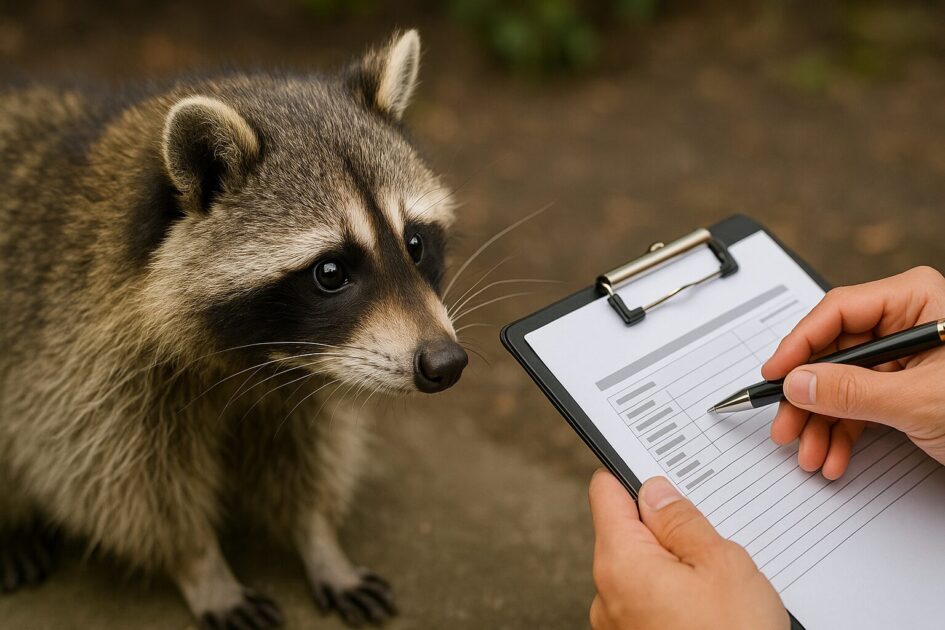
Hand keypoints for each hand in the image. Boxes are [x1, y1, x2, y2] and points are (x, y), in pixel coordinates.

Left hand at [588, 471, 786, 629]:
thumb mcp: (722, 565)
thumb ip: (683, 521)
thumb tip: (657, 492)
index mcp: (619, 562)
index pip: (605, 491)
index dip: (633, 476)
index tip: (653, 468)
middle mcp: (606, 594)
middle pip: (626, 533)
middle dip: (665, 529)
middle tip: (709, 537)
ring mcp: (616, 625)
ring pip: (641, 572)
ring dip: (673, 568)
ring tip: (717, 585)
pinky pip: (647, 604)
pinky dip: (673, 598)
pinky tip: (709, 610)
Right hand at [762, 266, 944, 478]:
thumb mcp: (921, 399)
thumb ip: (853, 391)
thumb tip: (799, 382)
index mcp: (916, 300)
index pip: (839, 311)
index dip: (799, 344)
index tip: (774, 373)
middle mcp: (907, 323)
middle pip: (833, 353)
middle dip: (809, 398)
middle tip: (785, 425)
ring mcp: (904, 357)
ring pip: (841, 384)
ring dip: (822, 424)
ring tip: (811, 453)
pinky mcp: (904, 388)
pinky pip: (859, 405)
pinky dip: (843, 434)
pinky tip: (836, 456)